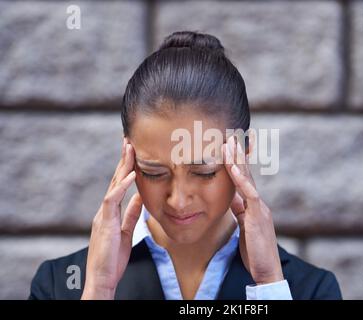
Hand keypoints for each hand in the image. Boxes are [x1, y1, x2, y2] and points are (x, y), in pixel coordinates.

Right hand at [81, 138, 142, 298]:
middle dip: (123, 159)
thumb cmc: (113, 257)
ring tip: (129, 148)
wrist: (103, 277)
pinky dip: (122, 186)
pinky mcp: (105, 222)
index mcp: (111, 211)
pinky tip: (131, 175)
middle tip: (129, 140)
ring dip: (122, 165)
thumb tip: (140, 197)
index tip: (133, 152)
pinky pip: (112, 200)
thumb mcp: (126, 231)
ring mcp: (104, 215)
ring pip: (113, 184)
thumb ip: (132, 213)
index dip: (126, 167)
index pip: (119, 184)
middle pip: (115, 179)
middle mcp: (106, 209)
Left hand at [222, 134, 283, 284]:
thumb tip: (231, 198)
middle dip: (238, 153)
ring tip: (230, 142)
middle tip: (231, 134)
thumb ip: (239, 210)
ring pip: (247, 178)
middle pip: (246, 173)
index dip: (237, 162)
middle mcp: (257, 202)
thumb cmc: (254, 250)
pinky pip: (248, 193)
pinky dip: (240, 179)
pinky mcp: (258, 216)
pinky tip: (232, 166)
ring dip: (237, 159)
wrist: (266, 270)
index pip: (243, 178)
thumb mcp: (244, 225)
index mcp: (253, 204)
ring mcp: (259, 207)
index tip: (230, 145)